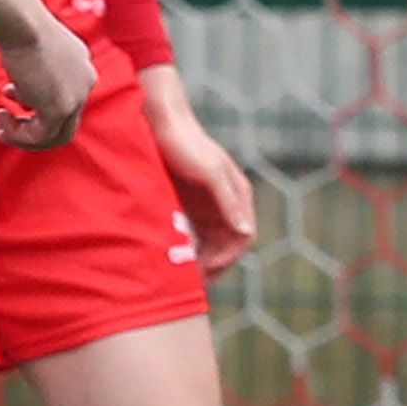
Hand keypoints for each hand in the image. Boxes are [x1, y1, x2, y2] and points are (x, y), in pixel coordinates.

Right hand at [0, 10, 96, 150]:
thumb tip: (22, 91)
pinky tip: (1, 118)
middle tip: (6, 118)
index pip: (67, 97)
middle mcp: (86, 82)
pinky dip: (19, 135)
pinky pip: (42, 136)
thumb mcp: (34, 48)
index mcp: (82, 65)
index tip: (11, 94)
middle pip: (66, 120)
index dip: (37, 102)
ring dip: (24, 134)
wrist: (23, 22)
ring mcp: (77, 97)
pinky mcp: (61, 108)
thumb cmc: (21, 26)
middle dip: (33, 124)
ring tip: (0, 119)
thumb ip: (36, 71)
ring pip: (56, 134)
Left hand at [140, 75, 262, 260]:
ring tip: (182, 276)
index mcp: (239, 195)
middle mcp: (227, 203)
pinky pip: (194, 234)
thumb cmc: (187, 145)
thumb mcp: (210, 172)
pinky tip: (171, 257)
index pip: (243, 236)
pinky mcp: (189, 204)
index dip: (227, 258)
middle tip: (191, 282)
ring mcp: (208, 205)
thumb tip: (245, 231)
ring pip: (211, 242)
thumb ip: (229, 201)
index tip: (205, 271)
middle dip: (213, 264)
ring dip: (201, 259)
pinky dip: (187, 248)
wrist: (161, 123)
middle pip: (228, 244)